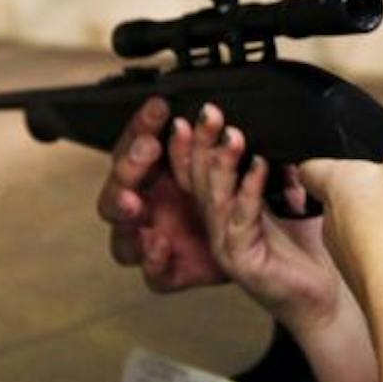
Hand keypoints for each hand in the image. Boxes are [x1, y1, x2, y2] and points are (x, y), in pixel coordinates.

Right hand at [97, 97, 229, 291]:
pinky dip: (153, 259)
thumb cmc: (238, 202)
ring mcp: (153, 242)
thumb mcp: (233, 167)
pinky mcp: (169, 273)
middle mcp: (148, 207)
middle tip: (148, 149)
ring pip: (122, 229)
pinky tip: (160, 243)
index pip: (137, 145)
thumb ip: (219, 144)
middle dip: (129, 165)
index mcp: (158, 176)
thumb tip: (215, 111)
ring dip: (125, 212)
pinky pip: (152, 273)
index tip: (159, 108)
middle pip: (119, 184)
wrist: (263, 252)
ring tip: (135, 202)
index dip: (143, 126)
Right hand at [178, 103, 351, 335]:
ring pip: (214, 198)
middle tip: (209, 112)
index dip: (194, 143)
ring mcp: (227, 246)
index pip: (198, 171)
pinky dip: (250, 192)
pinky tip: (259, 168)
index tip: (198, 112)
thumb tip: (285, 137)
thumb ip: (282, 173)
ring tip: (233, 135)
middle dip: (202, 144)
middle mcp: (219, 228)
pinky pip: (241, 221)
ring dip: (223, 164)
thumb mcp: (293, 202)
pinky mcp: (242, 262)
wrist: (328, 299)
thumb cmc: (310, 254)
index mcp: (226, 211)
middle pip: (198, 180)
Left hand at [297, 102, 382, 320]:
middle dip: (364, 193)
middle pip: (340, 201)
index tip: (334, 156)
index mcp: (337, 187)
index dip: (322, 157)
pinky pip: (379, 266)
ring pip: (358, 235)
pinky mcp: (370, 287)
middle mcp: (334, 224)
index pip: (312, 167)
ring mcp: (349, 259)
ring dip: (380, 227)